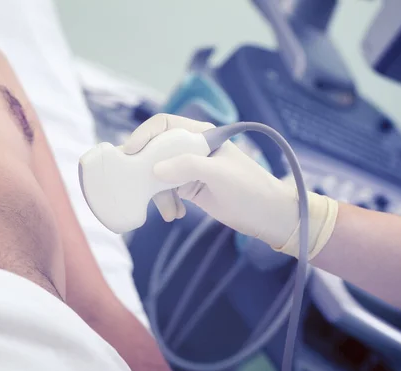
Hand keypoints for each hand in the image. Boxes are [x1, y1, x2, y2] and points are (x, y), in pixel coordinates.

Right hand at [124, 114, 337, 258]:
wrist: (269, 216)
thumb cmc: (250, 189)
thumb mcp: (219, 174)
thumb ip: (188, 166)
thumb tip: (155, 169)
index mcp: (200, 135)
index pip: (163, 125)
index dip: (144, 135)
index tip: (131, 153)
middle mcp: (191, 148)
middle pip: (155, 149)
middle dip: (145, 168)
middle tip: (136, 186)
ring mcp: (189, 169)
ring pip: (157, 174)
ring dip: (157, 193)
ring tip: (168, 212)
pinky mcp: (189, 188)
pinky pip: (165, 191)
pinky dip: (165, 203)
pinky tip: (174, 215)